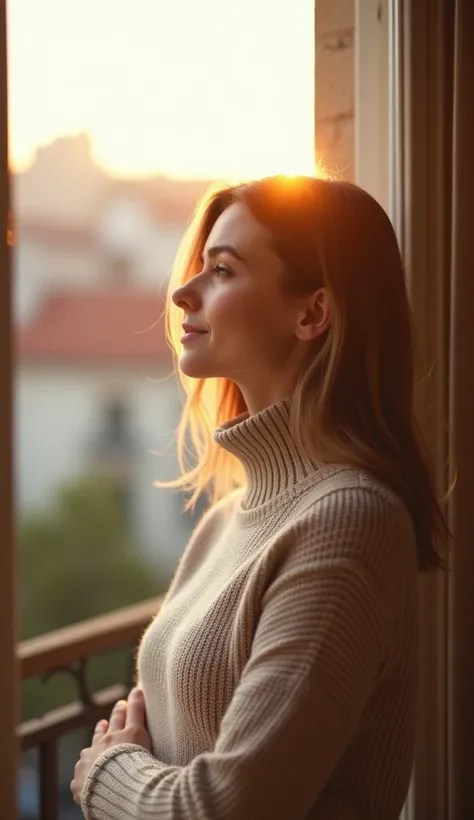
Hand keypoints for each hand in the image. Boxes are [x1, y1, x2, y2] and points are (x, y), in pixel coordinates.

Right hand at [71, 688, 151, 806]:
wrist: (116, 791)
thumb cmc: (106, 802)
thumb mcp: (92, 806)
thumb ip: (90, 800)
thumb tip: (92, 810)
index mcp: (84, 771)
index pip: (88, 759)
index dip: (93, 753)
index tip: (94, 753)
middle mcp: (96, 751)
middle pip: (99, 736)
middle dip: (102, 729)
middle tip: (104, 723)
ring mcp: (114, 739)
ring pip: (116, 720)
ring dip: (118, 712)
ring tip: (121, 705)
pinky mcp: (133, 731)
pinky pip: (135, 711)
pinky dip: (136, 700)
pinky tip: (138, 692)